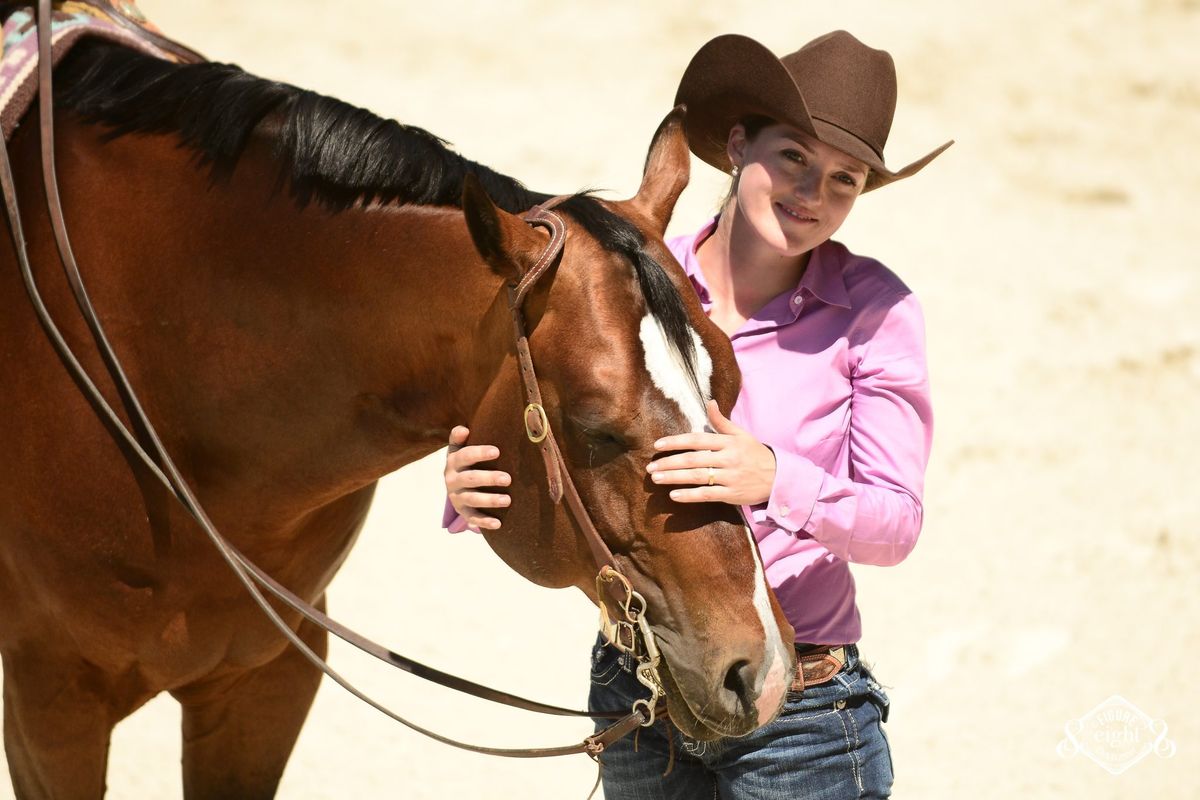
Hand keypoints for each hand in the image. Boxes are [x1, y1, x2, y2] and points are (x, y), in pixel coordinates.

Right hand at [444, 426, 510, 530]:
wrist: (454, 485)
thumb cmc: (465, 462)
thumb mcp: (460, 449)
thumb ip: (459, 438)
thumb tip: (463, 429)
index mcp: (453, 461)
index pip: (464, 456)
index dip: (479, 453)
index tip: (497, 451)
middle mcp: (452, 479)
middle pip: (470, 478)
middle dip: (489, 478)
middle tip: (508, 479)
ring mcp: (456, 497)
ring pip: (472, 499)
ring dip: (490, 500)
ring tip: (507, 500)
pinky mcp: (462, 512)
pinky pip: (473, 518)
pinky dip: (485, 522)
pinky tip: (498, 523)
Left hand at [645, 400, 775, 505]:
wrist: (780, 478)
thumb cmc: (756, 454)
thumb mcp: (742, 435)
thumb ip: (722, 421)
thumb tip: (709, 402)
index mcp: (728, 442)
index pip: (697, 440)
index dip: (676, 442)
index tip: (658, 445)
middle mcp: (728, 458)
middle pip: (693, 459)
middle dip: (669, 462)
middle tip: (650, 466)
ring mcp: (730, 477)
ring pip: (697, 477)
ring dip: (674, 477)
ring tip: (656, 478)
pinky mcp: (732, 495)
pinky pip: (707, 495)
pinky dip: (690, 495)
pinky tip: (674, 495)